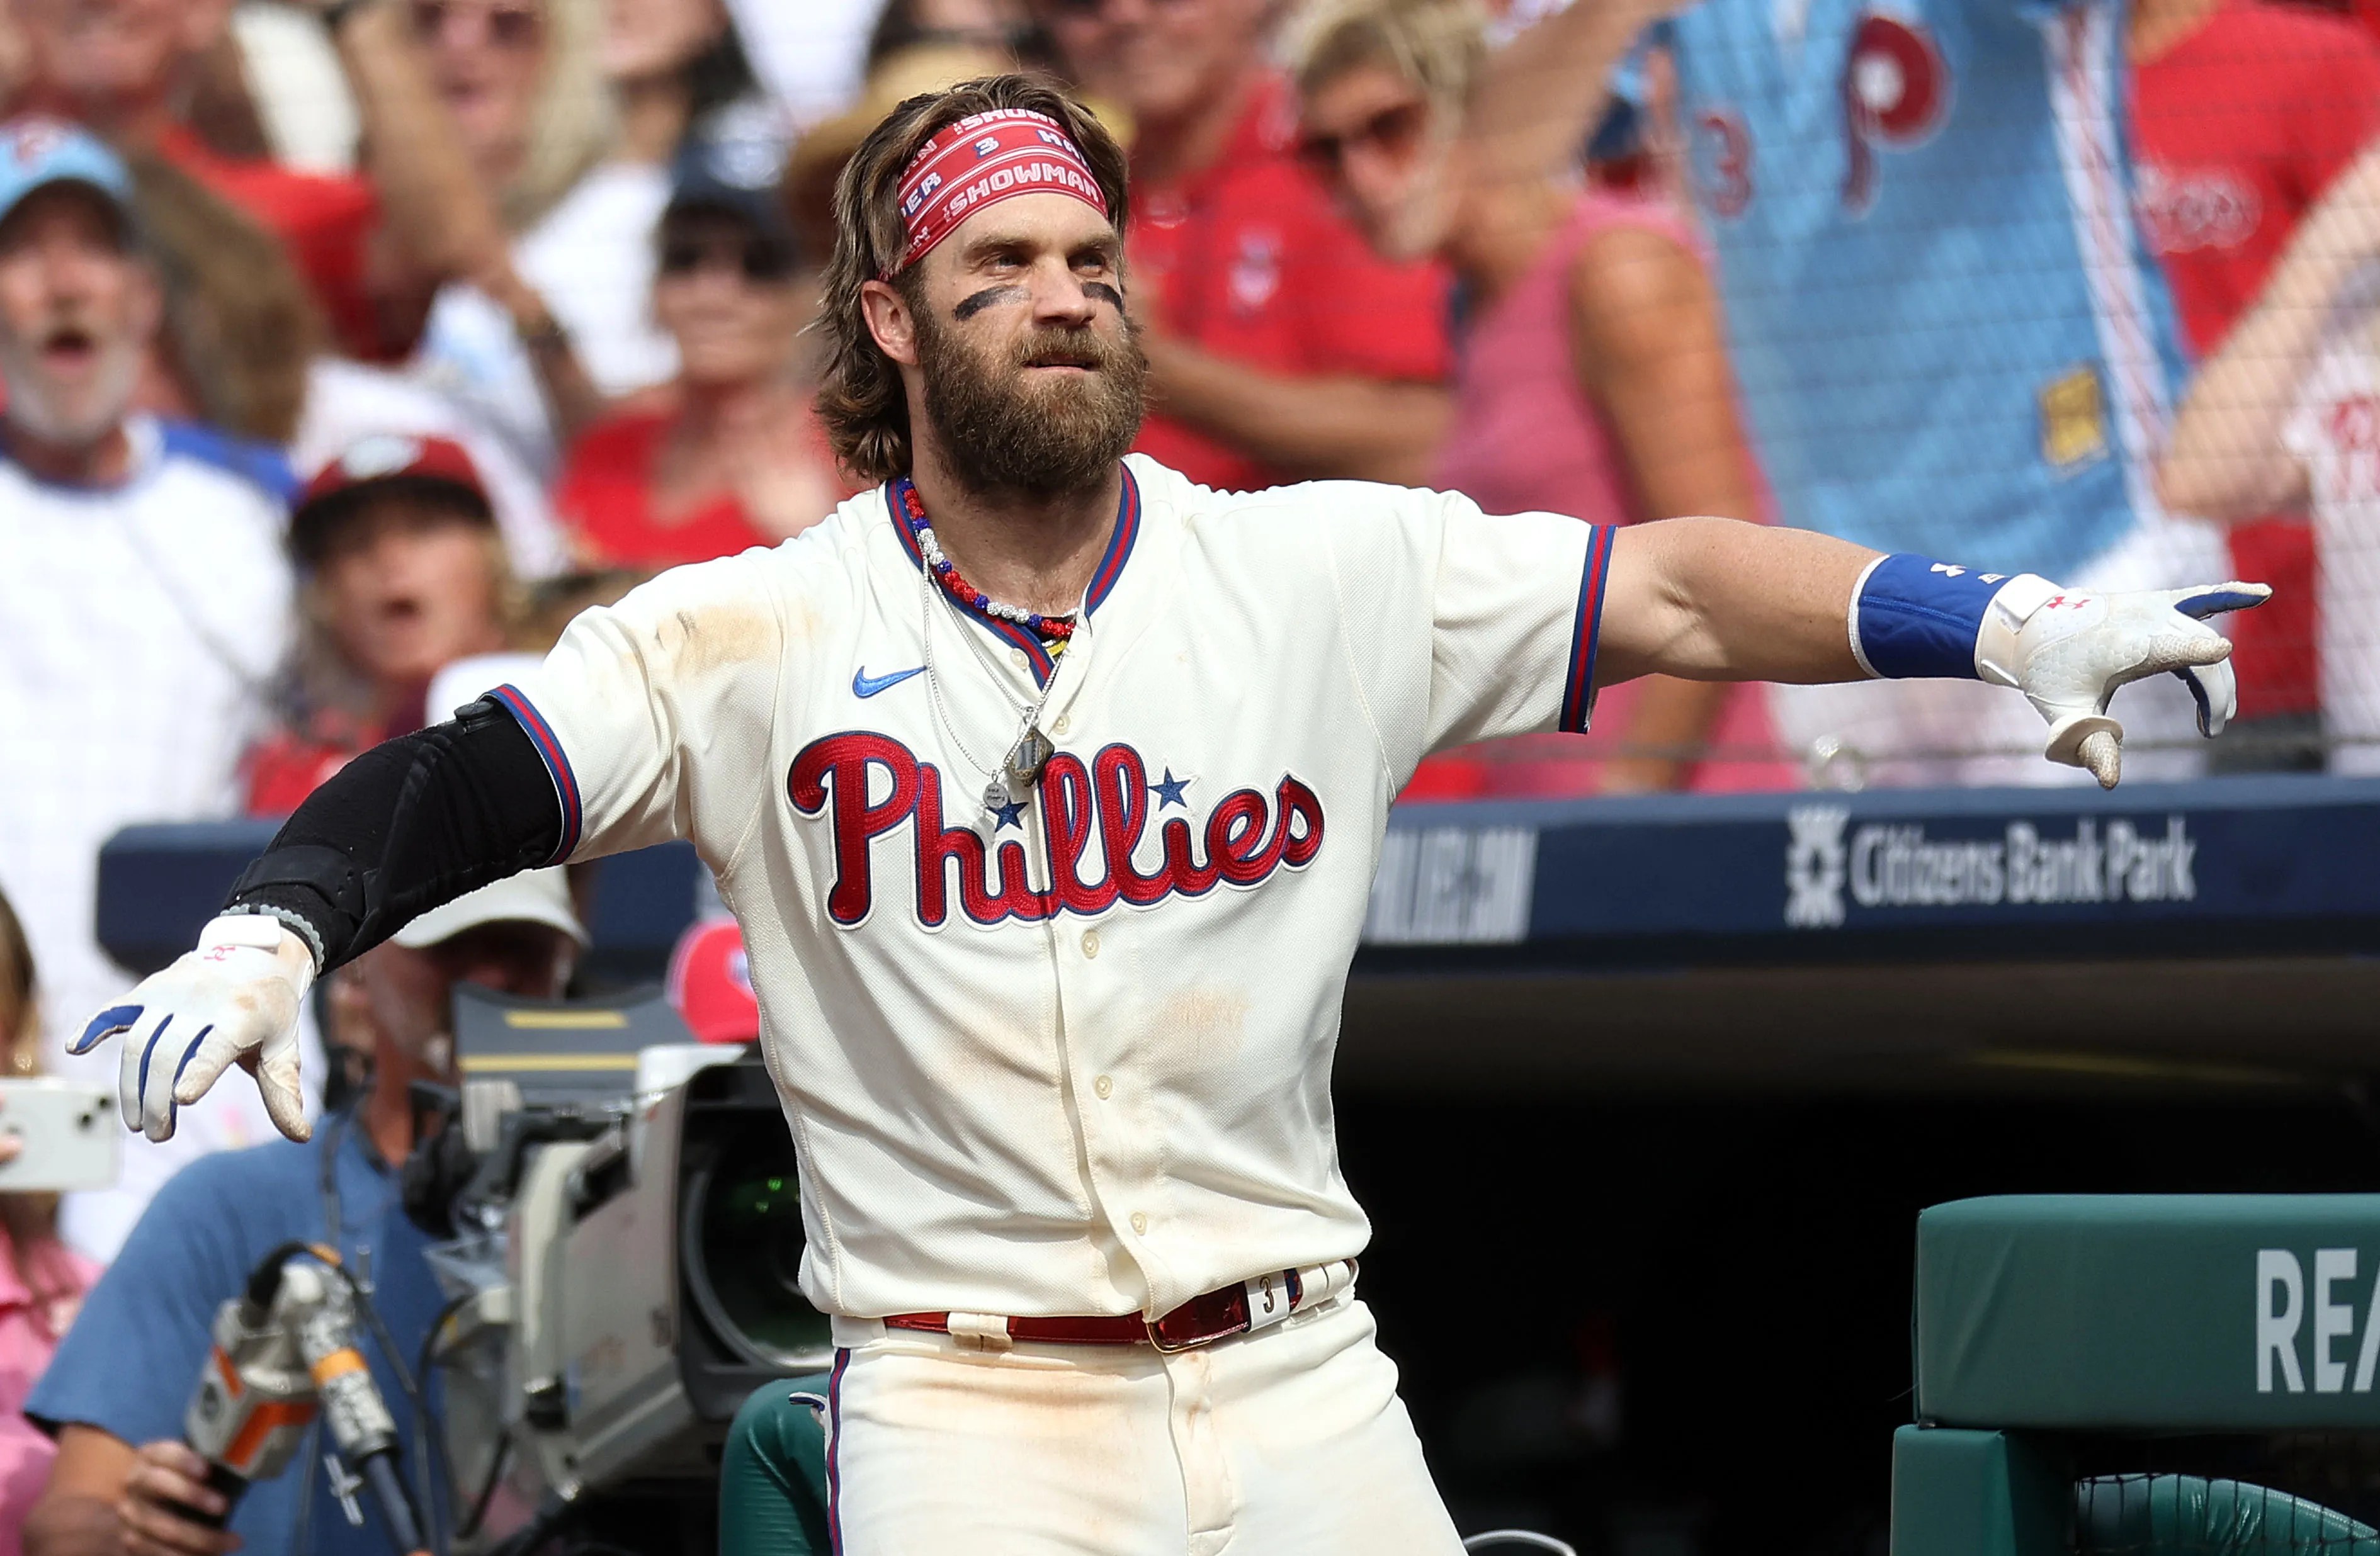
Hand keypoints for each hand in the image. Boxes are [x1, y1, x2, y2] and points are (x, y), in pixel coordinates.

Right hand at [71, 916, 315, 1144]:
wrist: (259, 953)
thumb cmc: (273, 1010)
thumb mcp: (285, 1046)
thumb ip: (283, 1091)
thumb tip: (301, 1137)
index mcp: (242, 1016)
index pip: (216, 1048)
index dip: (199, 1072)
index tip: (183, 1099)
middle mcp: (203, 1002)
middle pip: (167, 1055)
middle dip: (157, 1100)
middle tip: (157, 1134)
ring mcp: (172, 993)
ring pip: (139, 1042)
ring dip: (131, 1087)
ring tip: (137, 1124)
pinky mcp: (150, 989)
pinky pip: (117, 1008)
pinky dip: (94, 1025)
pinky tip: (76, 1047)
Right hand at [118, 1441, 239, 1555]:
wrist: (135, 1501)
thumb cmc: (174, 1477)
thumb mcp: (182, 1464)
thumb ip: (204, 1465)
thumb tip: (244, 1467)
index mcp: (150, 1457)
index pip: (163, 1453)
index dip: (183, 1461)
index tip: (207, 1470)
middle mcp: (134, 1484)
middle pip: (159, 1486)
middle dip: (194, 1497)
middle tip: (225, 1506)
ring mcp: (129, 1514)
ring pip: (161, 1528)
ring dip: (199, 1538)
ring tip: (231, 1542)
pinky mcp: (129, 1541)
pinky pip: (155, 1553)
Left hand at [1988, 581, 2270, 787]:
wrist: (2030, 630)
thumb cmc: (2048, 675)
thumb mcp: (2065, 713)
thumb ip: (2090, 744)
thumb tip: (2110, 782)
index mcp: (2126, 645)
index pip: (2169, 648)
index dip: (2195, 652)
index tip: (2220, 652)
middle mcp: (2144, 619)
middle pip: (2200, 655)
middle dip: (2216, 693)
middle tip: (2210, 729)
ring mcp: (2153, 606)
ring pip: (2205, 634)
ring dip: (2218, 672)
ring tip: (2217, 712)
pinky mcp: (2157, 603)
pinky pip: (2200, 598)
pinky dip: (2228, 596)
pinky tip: (2261, 594)